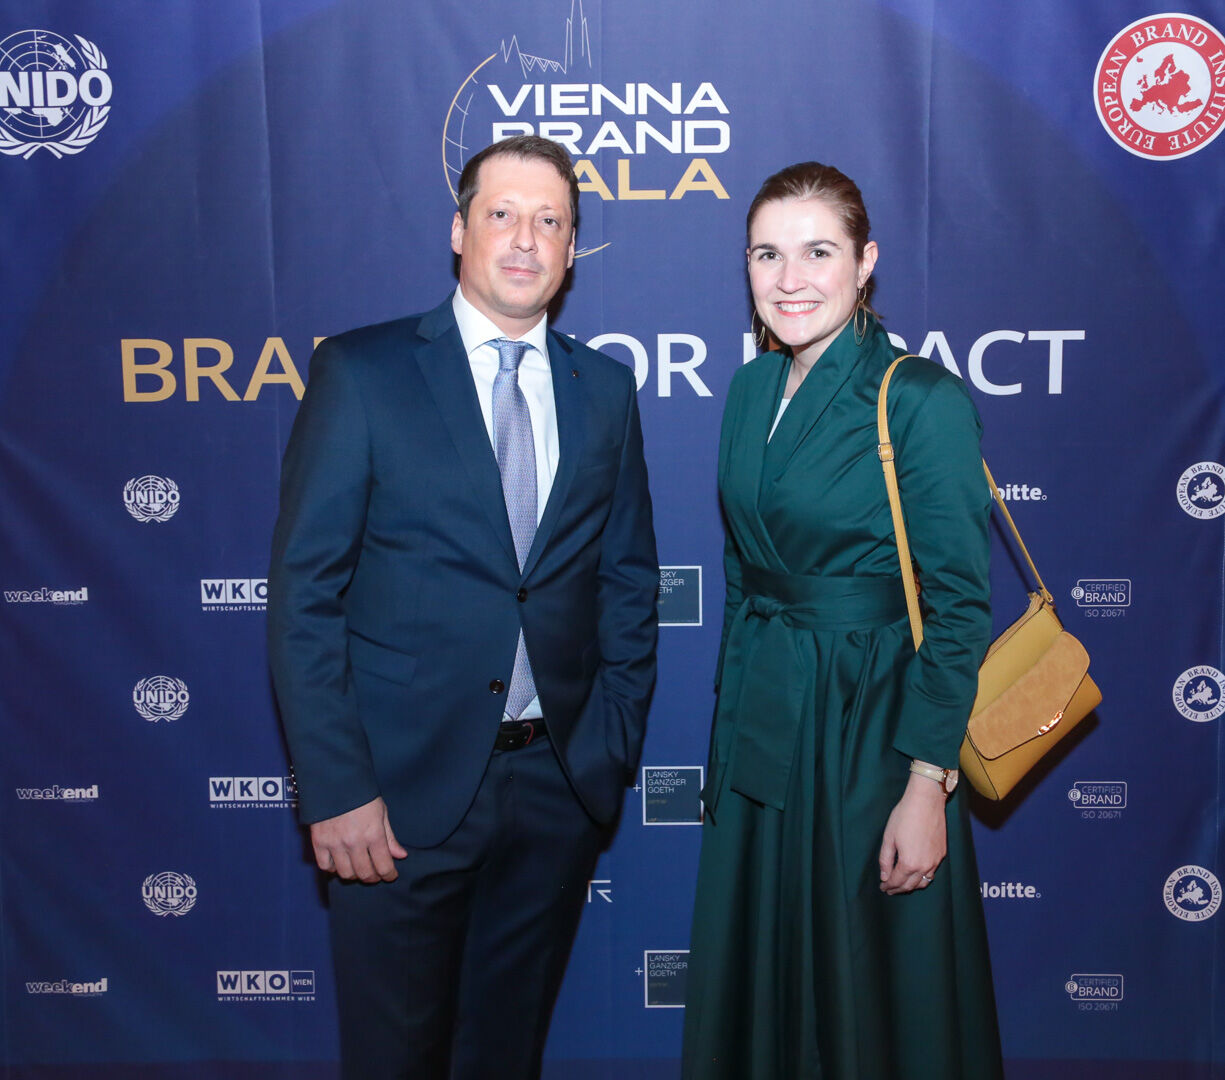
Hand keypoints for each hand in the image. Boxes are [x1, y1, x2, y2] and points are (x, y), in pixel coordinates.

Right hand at [309, 796, 406, 882]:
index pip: (384, 866)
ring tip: (358, 869)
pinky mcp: (318, 842)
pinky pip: (325, 866)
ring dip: (354, 875)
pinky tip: (339, 863)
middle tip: (375, 874)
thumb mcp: (382, 812)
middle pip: (364, 873)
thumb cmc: (362, 795)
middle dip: (373, 877)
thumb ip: (390, 837)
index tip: (391, 875)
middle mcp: (354, 842)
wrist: (335, 781)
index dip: (389, 875)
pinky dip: (333, 869)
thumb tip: (401, 856)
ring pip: (345, 873)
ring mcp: (335, 844)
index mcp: (373, 834)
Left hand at [878, 772, 946, 894]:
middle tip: (890, 889)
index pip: (897, 881)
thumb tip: (884, 876)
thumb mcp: (889, 838)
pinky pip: (932, 872)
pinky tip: (916, 872)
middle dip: (899, 889)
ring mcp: (936, 861)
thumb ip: (886, 860)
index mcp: (909, 863)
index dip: (888, 886)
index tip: (883, 888)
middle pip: (911, 885)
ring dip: (912, 885)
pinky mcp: (942, 854)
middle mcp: (924, 866)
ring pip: (924, 882)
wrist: (926, 801)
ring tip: (902, 884)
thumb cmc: (904, 816)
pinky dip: (923, 877)